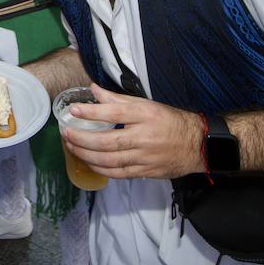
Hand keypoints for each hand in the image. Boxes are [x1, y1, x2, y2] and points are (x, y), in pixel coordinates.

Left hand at [61, 84, 203, 179]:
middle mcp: (143, 137)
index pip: (113, 113)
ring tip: (72, 147)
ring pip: (110, 160)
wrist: (197, 145)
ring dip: (87, 155)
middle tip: (66, 133)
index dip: (92, 112)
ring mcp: (144, 157)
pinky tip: (89, 163)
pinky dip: (101, 169)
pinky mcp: (145, 171)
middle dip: (82, 139)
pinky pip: (119, 173)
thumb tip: (94, 90)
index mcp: (144, 115)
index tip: (74, 110)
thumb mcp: (147, 104)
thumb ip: (118, 100)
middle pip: (107, 141)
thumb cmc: (170, 121)